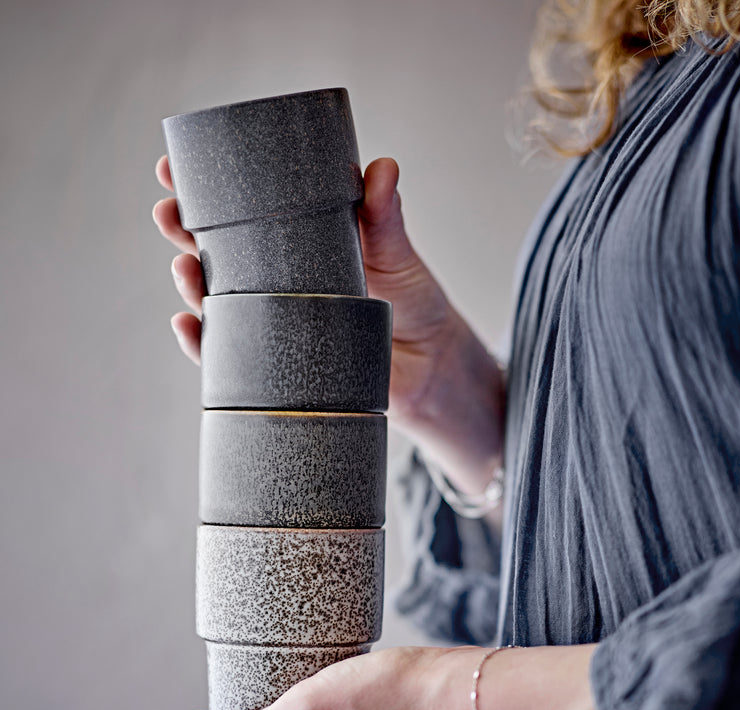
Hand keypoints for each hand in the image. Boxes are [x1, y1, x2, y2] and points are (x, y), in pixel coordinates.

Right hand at [152, 155, 504, 491]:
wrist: (429, 369)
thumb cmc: (413, 302)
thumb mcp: (397, 254)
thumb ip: (384, 216)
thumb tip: (382, 169)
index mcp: (295, 244)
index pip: (239, 212)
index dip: (200, 191)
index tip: (170, 169)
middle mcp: (274, 282)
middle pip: (213, 253)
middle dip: (182, 232)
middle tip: (168, 216)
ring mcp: (273, 323)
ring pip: (215, 303)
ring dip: (190, 286)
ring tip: (185, 271)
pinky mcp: (277, 366)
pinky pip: (230, 358)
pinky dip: (203, 345)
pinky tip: (188, 328)